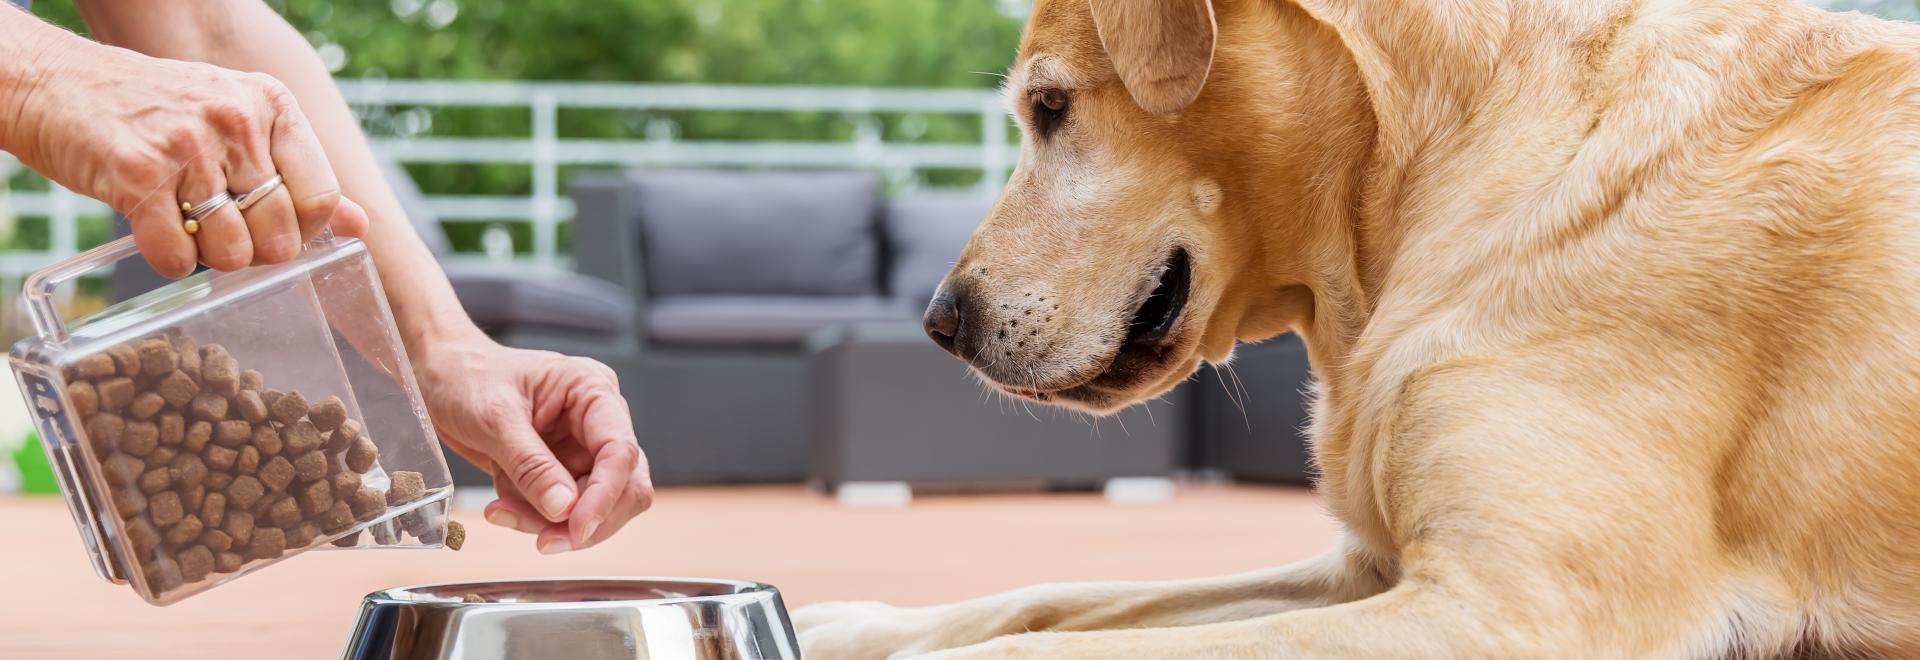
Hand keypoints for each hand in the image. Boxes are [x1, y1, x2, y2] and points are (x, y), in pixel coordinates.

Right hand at [1, 15, 365, 276]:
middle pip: (281, 231)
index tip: (271, 226)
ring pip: (234, 251)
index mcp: (271, 105)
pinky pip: (178, 256)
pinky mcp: (139, 174)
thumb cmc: (156, 112)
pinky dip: (169, 262)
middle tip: (221, 232)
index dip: (301, 229)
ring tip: (187, 226)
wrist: (58, 86)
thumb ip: (297, 173)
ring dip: (211, 258)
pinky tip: (157, 234)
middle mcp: (236, 119)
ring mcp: (188, 145)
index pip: (321, 195)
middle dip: (255, 251)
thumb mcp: (237, 123)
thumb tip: (360, 226)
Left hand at [414, 337, 651, 553]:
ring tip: (503, 511)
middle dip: (585, 518)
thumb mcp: (494, 418)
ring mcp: (580, 448)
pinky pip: (561, 509)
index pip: (620, 450)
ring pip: (591, 505)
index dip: (605, 495)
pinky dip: (532, 516)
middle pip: (623, 485)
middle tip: (546, 541)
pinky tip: (502, 504)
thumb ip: (531, 465)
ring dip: (549, 521)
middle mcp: (597, 421)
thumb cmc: (466, 376)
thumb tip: (563, 508)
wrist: (438, 377)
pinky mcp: (560, 470)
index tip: (578, 528)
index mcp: (593, 391)